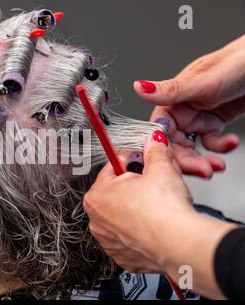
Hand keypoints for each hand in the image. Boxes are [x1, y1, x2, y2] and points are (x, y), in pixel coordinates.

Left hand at [84, 130, 195, 273]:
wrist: (180, 245)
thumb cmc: (164, 211)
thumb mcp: (160, 169)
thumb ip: (154, 151)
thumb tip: (154, 140)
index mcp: (96, 195)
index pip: (113, 166)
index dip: (133, 160)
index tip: (143, 159)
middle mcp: (97, 220)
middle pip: (117, 191)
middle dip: (135, 184)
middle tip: (154, 182)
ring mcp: (108, 240)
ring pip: (123, 215)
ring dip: (137, 207)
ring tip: (157, 205)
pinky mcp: (123, 256)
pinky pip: (130, 236)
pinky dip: (141, 230)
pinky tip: (155, 225)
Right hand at [134, 34, 244, 177]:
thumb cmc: (237, 62)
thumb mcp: (201, 81)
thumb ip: (169, 91)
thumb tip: (140, 88)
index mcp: (172, 100)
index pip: (159, 130)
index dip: (162, 148)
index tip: (170, 162)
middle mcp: (182, 110)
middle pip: (174, 144)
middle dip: (186, 160)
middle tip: (202, 170)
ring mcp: (198, 117)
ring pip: (191, 147)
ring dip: (203, 159)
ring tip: (216, 165)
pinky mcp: (215, 123)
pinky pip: (211, 143)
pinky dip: (221, 147)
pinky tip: (231, 142)